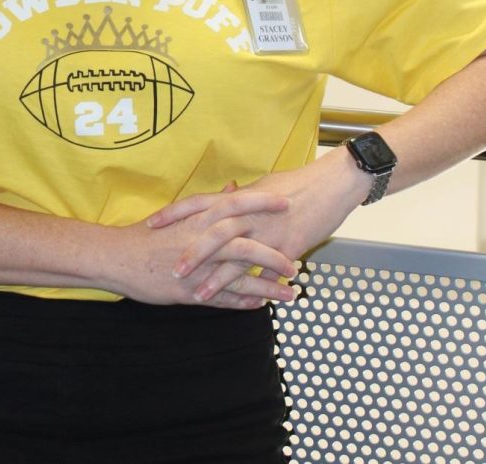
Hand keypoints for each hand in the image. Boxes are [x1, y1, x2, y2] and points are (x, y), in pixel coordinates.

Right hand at [107, 189, 296, 309]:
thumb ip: (210, 204)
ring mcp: (197, 268)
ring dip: (267, 284)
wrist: (119, 257)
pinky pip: (223, 299)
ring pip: (239, 276)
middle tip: (300, 256)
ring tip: (291, 290)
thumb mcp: (180, 214)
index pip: (236, 205)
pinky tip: (263, 305)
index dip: (263, 204)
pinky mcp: (190, 291)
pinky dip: (245, 302)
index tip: (287, 202)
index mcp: (198, 218)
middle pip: (245, 243)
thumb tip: (233, 189)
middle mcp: (201, 241)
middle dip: (275, 250)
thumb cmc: (149, 235)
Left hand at [147, 150, 369, 303]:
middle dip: (190, 250)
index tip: (153, 224)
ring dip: (215, 275)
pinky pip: (264, 269)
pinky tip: (244, 301)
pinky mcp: (287, 246)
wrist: (332, 185)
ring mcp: (268, 230)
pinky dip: (251, 285)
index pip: (200, 202)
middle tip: (171, 268)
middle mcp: (249, 212)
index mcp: (241, 196)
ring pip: (234, 253)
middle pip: (212, 230)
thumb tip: (227, 197)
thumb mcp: (264, 188)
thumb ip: (242, 197)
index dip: (176, 213)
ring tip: (196, 293)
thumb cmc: (299, 185)